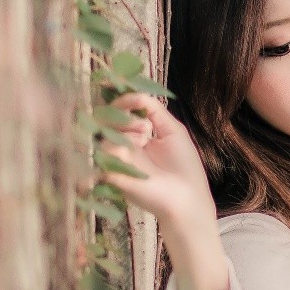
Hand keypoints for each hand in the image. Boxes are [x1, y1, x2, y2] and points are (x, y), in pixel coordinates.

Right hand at [101, 93, 216, 233]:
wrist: (186, 198)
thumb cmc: (183, 166)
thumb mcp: (172, 129)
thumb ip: (153, 108)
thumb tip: (132, 94)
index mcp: (137, 135)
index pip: (120, 112)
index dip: (121, 100)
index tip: (124, 90)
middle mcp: (123, 145)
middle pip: (108, 118)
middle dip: (123, 111)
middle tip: (145, 123)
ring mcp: (116, 159)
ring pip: (104, 131)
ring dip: (125, 125)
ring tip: (145, 132)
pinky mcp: (111, 173)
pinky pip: (103, 149)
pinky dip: (119, 141)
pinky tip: (138, 143)